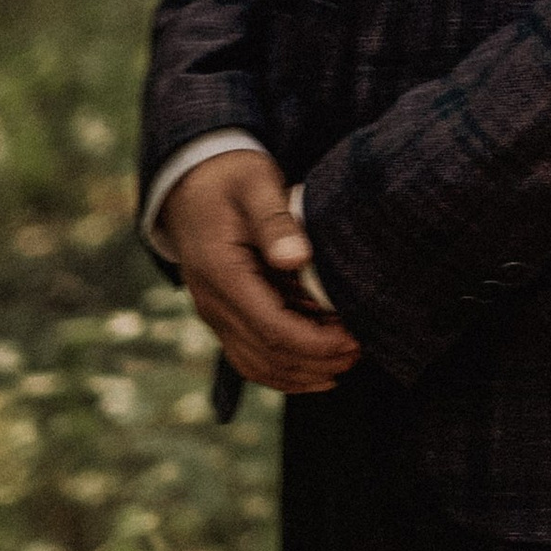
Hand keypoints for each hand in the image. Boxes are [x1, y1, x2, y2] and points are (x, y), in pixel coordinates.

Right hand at [166, 149, 359, 397]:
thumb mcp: (255, 184)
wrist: (191, 182)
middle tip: (360, 350)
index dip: (315, 343)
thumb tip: (297, 259)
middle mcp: (212, 303)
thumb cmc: (231, 178)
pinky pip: (250, 356)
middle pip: (266, 355)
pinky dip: (283, 369)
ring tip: (345, 360)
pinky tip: (317, 368)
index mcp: (221, 273)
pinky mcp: (223, 315)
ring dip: (302, 372)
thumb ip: (275, 220)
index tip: (353, 339)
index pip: (272, 328)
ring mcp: (214, 313)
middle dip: (316, 362)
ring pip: (256, 364)